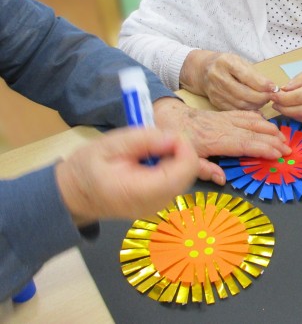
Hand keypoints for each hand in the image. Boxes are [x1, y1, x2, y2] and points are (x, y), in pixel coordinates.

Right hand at [55, 128, 199, 225]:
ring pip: (184, 176)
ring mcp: (158, 206)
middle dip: (178, 149)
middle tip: (155, 139)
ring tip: (147, 149)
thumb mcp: (111, 144)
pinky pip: (175, 180)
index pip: (185, 170)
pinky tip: (149, 159)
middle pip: (188, 173)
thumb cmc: (88, 167)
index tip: (166, 134)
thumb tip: (174, 138)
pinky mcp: (158, 203)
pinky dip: (169, 165)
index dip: (183, 146)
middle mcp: (155, 204)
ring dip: (173, 156)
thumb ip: (144, 140)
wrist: (73, 194)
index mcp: (142, 191)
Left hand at [153, 98, 289, 177]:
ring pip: (252, 121)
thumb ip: (203, 169)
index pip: (244, 143)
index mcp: (214, 139)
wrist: (168, 116)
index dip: (263, 148)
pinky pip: (245, 114)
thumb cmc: (177, 140)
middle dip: (273, 140)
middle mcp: (223, 126)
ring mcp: (225, 118)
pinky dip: (259, 119)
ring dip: (270, 129)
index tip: (278, 154)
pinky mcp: (225, 113)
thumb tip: (221, 180)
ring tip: (284, 137)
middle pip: (253, 132)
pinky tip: (268, 124)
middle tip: (289, 149)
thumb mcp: (185, 158)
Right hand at [180, 50, 275, 110]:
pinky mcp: (215, 102)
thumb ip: (255, 74)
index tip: (274, 88)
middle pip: (244, 93)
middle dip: (262, 97)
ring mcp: (215, 91)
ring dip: (256, 104)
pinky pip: (235, 110)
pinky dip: (247, 110)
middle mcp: (218, 77)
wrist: (202, 70)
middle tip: (271, 96)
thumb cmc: (226, 64)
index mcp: (226, 62)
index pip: (247, 76)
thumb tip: (271, 88)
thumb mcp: (240, 61)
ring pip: (241, 104)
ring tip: (263, 100)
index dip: (263, 84)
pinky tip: (254, 106)